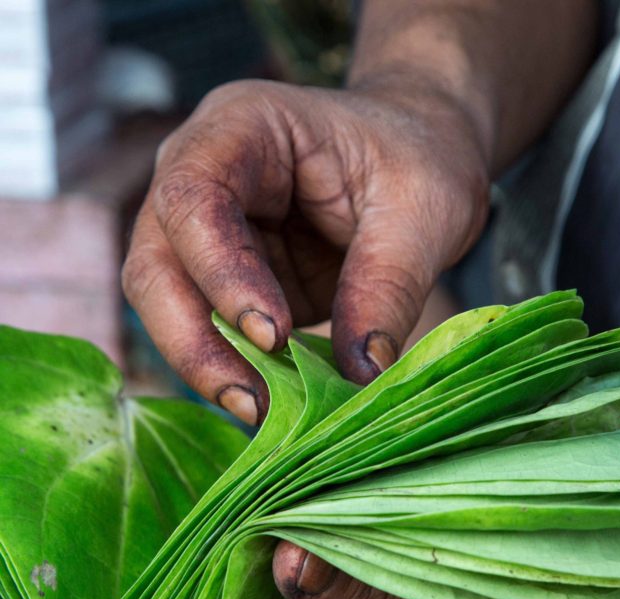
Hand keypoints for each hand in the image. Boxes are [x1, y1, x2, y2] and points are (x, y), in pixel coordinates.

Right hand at [122, 78, 489, 423]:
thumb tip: (360, 373)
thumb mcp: (422, 209)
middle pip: (156, 262)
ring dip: (206, 364)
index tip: (272, 334)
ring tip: (264, 410)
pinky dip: (233, 367)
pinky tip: (272, 400)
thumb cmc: (417, 156)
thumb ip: (389, 284)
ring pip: (167, 305)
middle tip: (253, 400)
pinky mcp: (224, 278)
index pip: (194, 197)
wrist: (417, 153)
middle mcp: (201, 174)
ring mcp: (205, 231)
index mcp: (242, 126)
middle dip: (194, 340)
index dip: (220, 271)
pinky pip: (207, 329)